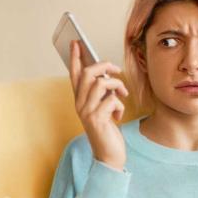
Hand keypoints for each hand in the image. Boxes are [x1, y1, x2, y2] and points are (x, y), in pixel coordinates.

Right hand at [68, 39, 128, 170]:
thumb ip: (103, 93)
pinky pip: (112, 100)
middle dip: (105, 66)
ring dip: (117, 86)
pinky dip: (120, 106)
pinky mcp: (96, 119)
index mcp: (80, 100)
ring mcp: (86, 112)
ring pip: (102, 84)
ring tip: (122, 96)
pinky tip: (119, 117)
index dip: (75, 58)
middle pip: (88, 74)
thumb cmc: (108, 130)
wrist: (109, 155)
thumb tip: (108, 75)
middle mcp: (79, 105)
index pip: (74, 75)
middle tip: (116, 70)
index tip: (76, 42)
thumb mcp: (104, 108)